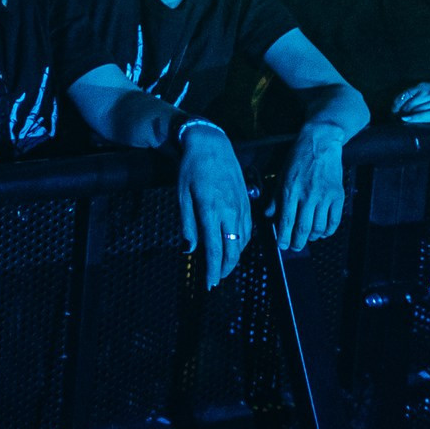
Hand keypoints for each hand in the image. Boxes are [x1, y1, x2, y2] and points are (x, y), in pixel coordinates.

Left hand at [174, 127, 250, 287]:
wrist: (212, 145)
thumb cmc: (191, 169)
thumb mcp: (182, 195)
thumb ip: (187, 224)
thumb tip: (189, 250)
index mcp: (211, 210)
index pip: (214, 248)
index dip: (212, 269)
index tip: (210, 283)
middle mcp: (230, 211)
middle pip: (232, 249)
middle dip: (225, 268)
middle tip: (216, 280)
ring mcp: (241, 207)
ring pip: (242, 241)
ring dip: (234, 257)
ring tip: (223, 267)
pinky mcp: (246, 202)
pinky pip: (247, 229)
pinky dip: (242, 243)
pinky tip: (234, 247)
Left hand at [270, 129, 347, 252]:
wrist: (320, 143)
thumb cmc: (298, 158)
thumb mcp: (281, 175)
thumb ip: (275, 198)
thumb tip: (268, 215)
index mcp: (290, 190)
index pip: (286, 220)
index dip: (284, 237)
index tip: (282, 245)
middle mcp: (307, 195)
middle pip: (303, 228)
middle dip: (297, 242)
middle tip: (294, 247)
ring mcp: (324, 196)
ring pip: (319, 227)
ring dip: (313, 237)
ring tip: (308, 238)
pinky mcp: (337, 195)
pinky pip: (334, 220)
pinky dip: (329, 231)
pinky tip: (323, 232)